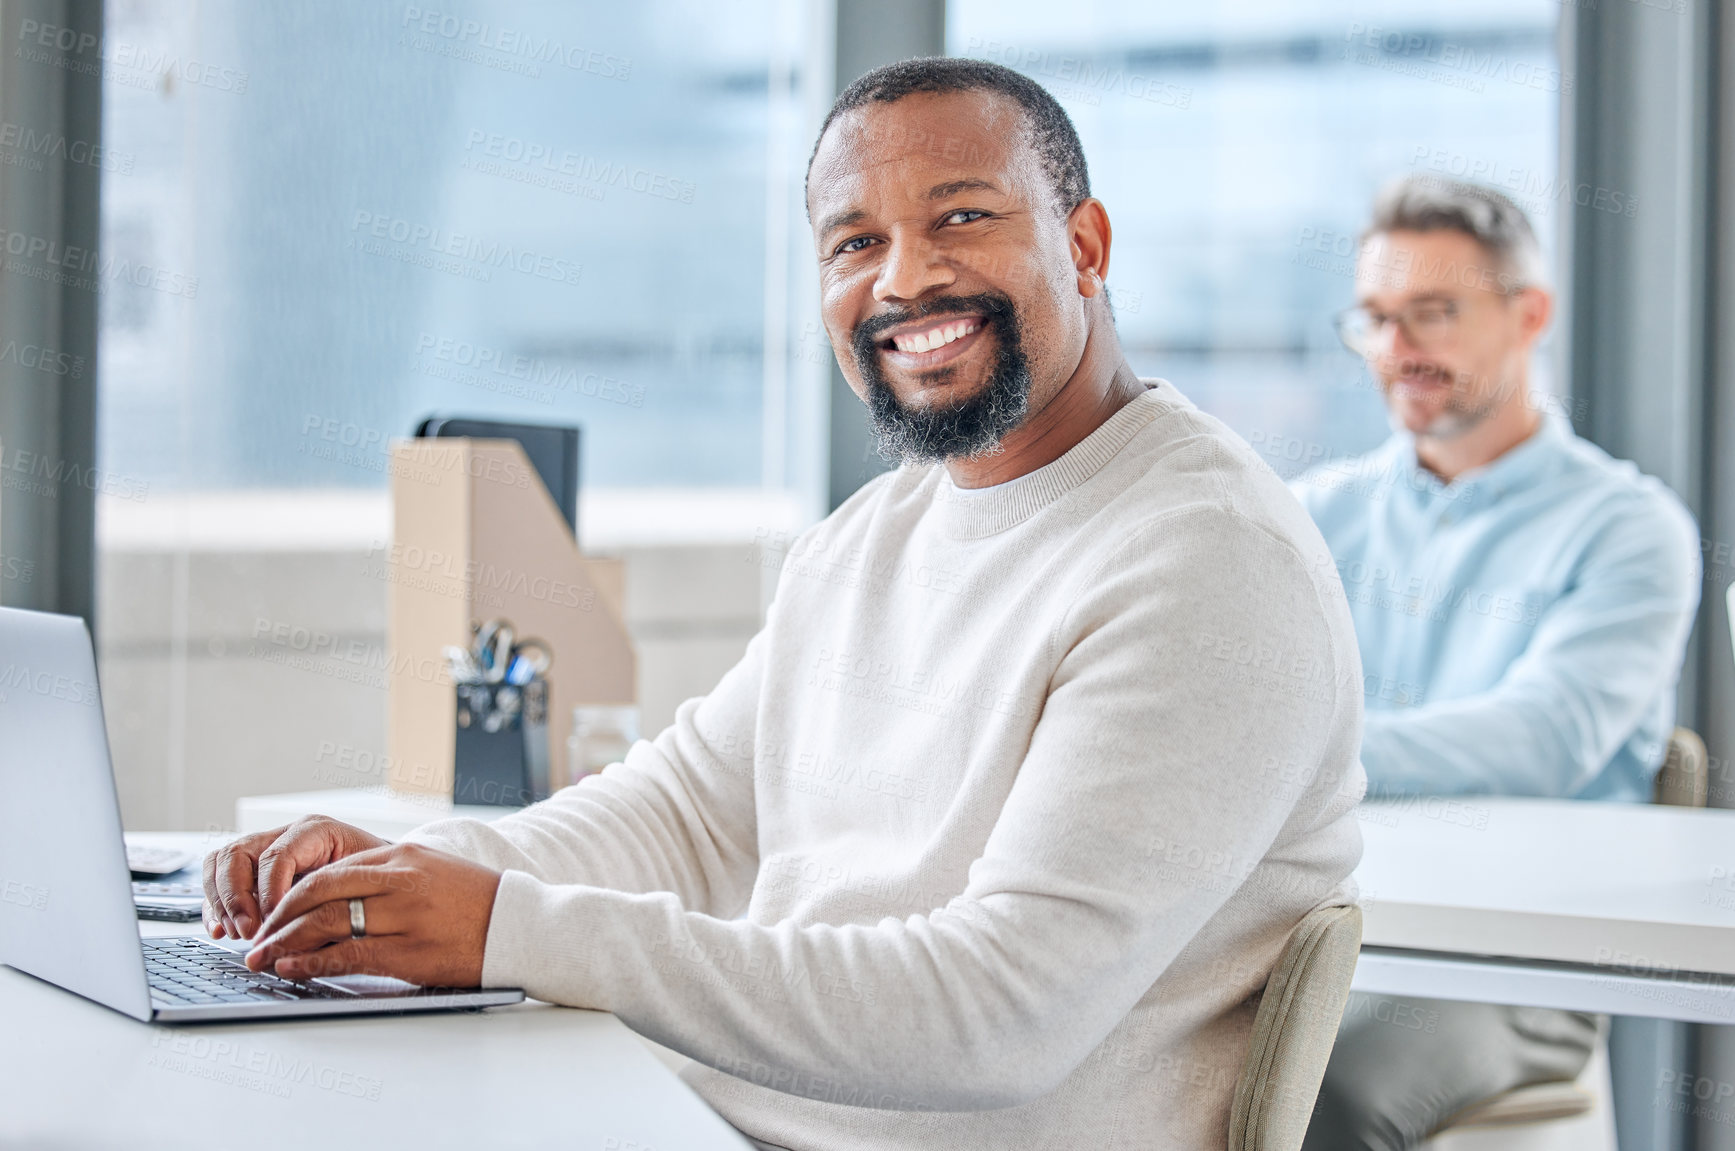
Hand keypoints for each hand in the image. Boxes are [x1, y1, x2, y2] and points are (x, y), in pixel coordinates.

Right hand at [203, 815, 388, 939]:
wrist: (384, 872)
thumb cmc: (375, 877)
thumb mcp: (363, 886)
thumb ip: (332, 908)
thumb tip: (297, 942)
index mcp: (315, 831)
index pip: (277, 856)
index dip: (268, 891)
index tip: (271, 922)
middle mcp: (285, 835)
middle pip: (238, 854)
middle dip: (235, 897)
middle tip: (248, 931)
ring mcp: (265, 847)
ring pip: (221, 862)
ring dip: (222, 902)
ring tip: (238, 932)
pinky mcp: (252, 869)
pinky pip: (217, 878)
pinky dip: (215, 905)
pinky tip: (221, 929)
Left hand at [242, 843, 502, 987]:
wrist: (522, 924)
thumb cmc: (479, 901)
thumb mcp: (433, 870)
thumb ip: (390, 875)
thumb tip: (339, 894)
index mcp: (404, 856)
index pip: (331, 870)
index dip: (292, 894)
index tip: (271, 913)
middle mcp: (400, 880)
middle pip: (319, 893)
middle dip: (278, 918)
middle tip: (255, 937)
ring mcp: (405, 915)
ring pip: (327, 923)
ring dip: (286, 942)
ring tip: (262, 957)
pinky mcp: (410, 951)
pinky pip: (348, 955)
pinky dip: (312, 962)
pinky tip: (292, 968)